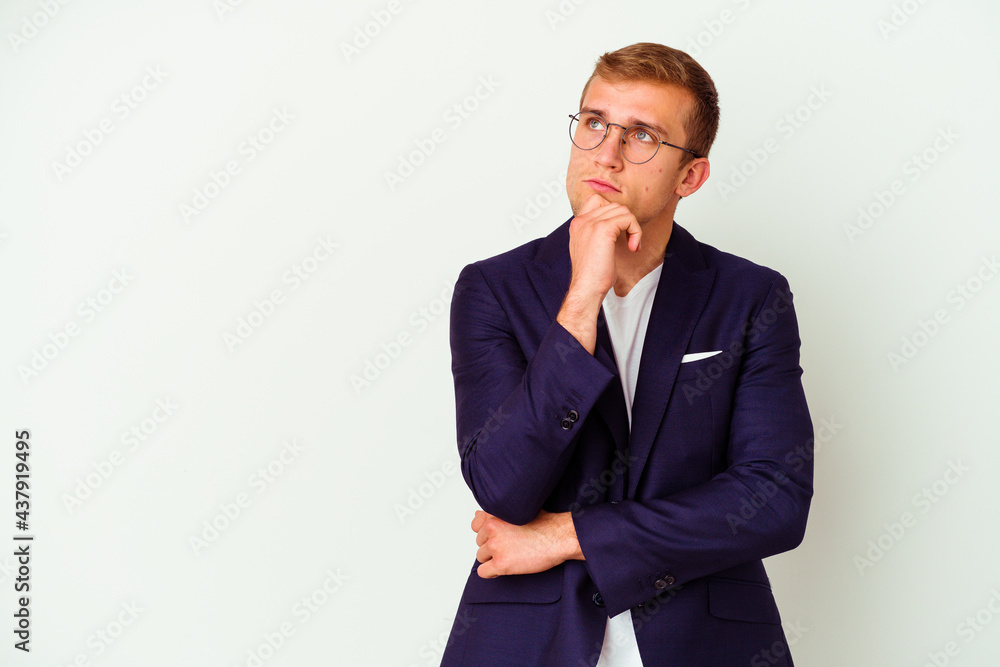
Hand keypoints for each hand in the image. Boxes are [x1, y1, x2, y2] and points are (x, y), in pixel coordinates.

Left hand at [472, 509, 583, 577]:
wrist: (559, 538)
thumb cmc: (544, 524)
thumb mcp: (519, 512)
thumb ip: (496, 514)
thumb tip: (477, 514)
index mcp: (494, 513)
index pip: (475, 525)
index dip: (487, 533)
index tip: (498, 536)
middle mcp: (491, 528)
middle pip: (479, 542)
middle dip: (492, 546)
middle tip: (511, 547)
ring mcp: (495, 545)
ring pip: (481, 556)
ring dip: (493, 559)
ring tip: (511, 556)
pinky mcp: (501, 563)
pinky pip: (484, 572)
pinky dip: (492, 572)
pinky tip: (505, 568)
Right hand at [557, 193, 640, 352]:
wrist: (586, 289)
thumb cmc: (591, 276)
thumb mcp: (591, 249)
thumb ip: (598, 234)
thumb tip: (618, 225)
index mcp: (577, 224)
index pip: (597, 200)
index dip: (614, 213)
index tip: (619, 232)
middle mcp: (582, 220)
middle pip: (614, 204)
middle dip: (626, 222)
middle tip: (630, 242)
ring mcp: (591, 223)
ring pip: (623, 210)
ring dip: (633, 227)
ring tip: (632, 245)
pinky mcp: (603, 229)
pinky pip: (628, 219)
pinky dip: (636, 232)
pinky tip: (632, 248)